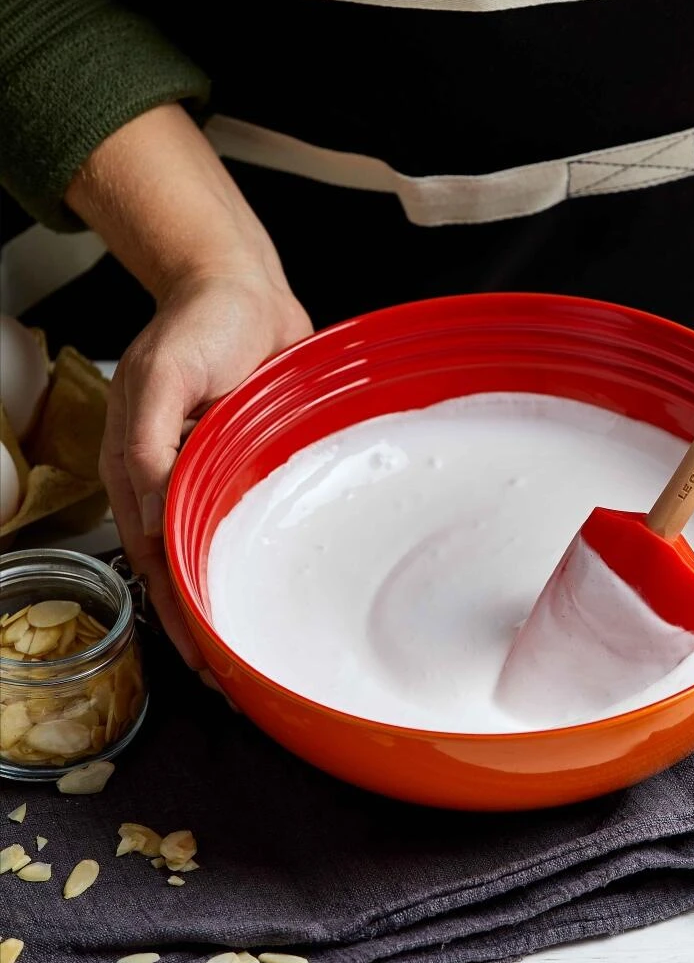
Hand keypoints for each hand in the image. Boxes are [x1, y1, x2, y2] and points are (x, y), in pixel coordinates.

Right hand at [100, 269, 311, 667]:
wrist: (242, 284)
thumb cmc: (203, 320)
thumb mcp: (165, 373)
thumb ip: (149, 439)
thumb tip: (148, 509)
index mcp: (139, 467)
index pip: (157, 559)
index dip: (179, 614)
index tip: (204, 661)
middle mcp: (174, 478)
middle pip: (187, 568)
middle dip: (208, 626)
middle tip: (239, 678)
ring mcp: (215, 471)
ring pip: (221, 548)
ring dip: (237, 595)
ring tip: (263, 646)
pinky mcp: (251, 458)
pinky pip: (254, 514)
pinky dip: (262, 551)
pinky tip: (285, 578)